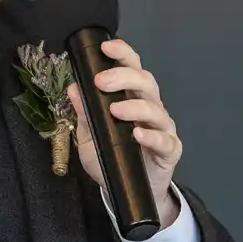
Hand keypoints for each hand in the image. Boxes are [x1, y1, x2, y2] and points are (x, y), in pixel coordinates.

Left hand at [66, 39, 182, 225]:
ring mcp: (161, 128)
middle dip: (125, 77)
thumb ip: (84, 115)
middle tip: (103, 82)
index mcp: (132, 99)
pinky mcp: (169, 150)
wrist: (128, 193)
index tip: (106, 48)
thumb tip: (73, 89)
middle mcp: (150, 108)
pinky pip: (164, 140)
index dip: (122, 54)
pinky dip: (151, 136)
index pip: (132, 68)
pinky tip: (137, 134)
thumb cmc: (113, 160)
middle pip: (145, 82)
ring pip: (155, 109)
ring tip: (115, 110)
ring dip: (135, 106)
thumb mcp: (90, 138)